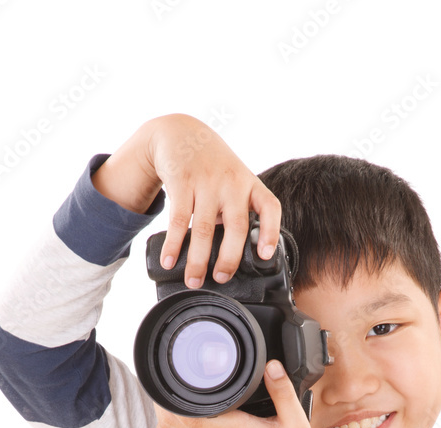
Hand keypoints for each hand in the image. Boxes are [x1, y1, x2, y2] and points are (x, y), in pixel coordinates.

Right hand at [143, 114, 281, 287]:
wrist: (181, 133)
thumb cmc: (213, 168)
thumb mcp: (235, 182)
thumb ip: (237, 213)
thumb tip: (230, 257)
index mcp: (251, 185)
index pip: (270, 208)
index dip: (271, 233)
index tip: (265, 255)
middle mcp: (233, 183)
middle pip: (236, 227)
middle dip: (229, 258)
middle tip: (221, 279)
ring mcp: (207, 182)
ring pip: (204, 228)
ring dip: (197, 259)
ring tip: (194, 281)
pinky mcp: (182, 182)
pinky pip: (178, 220)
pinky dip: (174, 244)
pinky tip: (170, 260)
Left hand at [154, 361, 318, 427]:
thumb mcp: (297, 422)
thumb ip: (283, 392)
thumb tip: (271, 366)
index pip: (193, 414)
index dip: (177, 396)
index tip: (178, 374)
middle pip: (174, 421)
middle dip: (166, 398)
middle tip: (170, 376)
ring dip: (163, 412)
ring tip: (168, 392)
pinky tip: (169, 419)